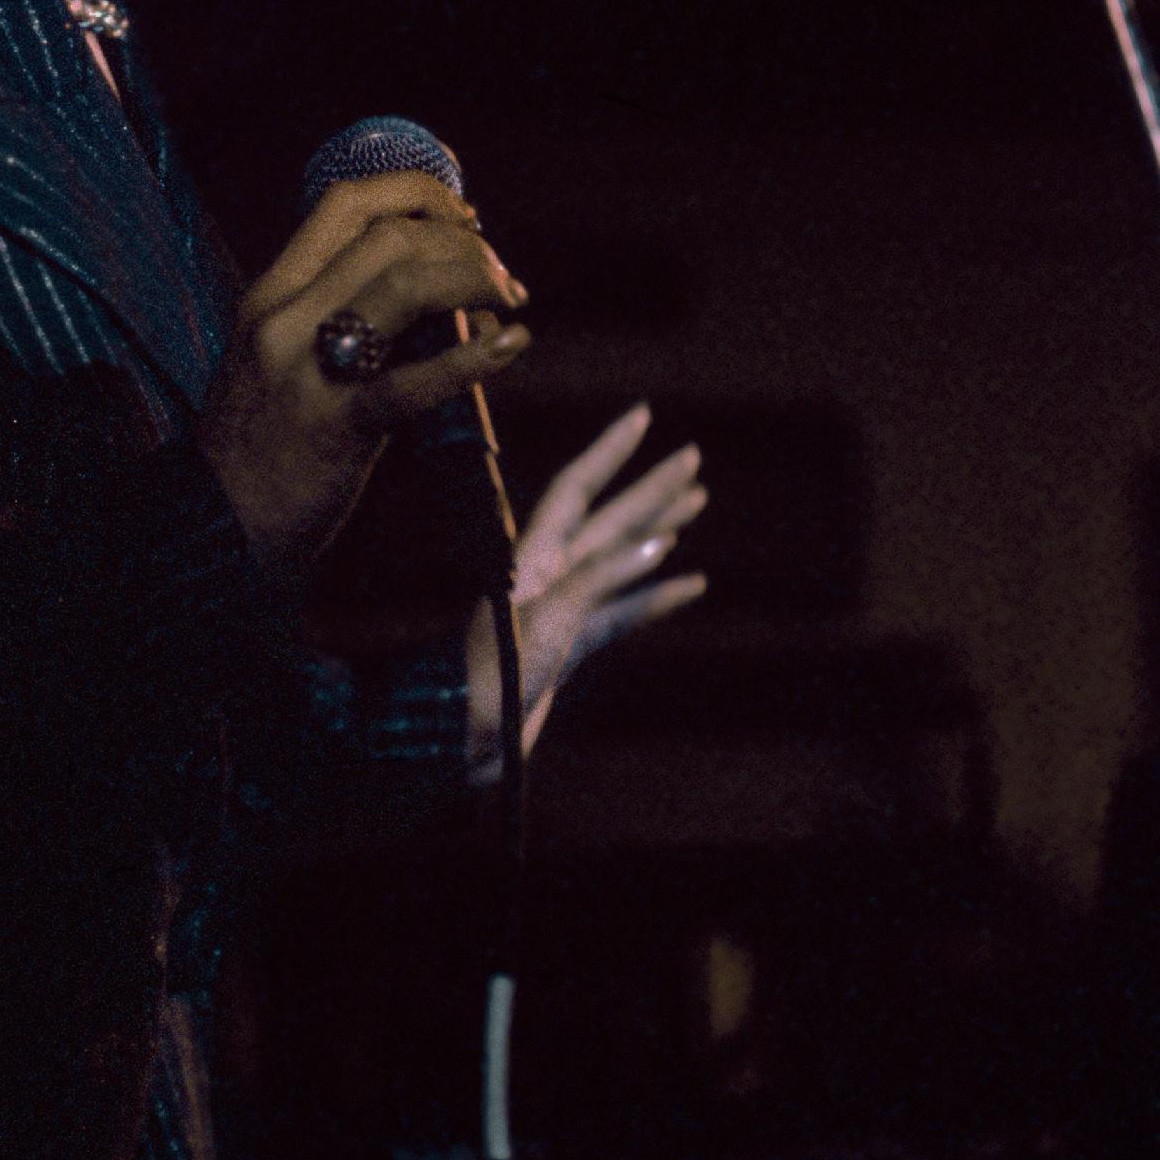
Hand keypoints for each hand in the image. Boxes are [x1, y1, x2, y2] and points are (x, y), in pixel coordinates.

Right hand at [198, 170, 533, 566]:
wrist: (213, 528)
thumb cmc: (257, 447)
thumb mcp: (275, 358)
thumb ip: (330, 314)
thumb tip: (425, 285)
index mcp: (270, 295)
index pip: (346, 203)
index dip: (418, 193)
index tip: (464, 217)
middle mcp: (284, 319)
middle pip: (388, 237)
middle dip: (462, 244)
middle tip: (501, 277)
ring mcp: (306, 372)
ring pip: (403, 286)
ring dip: (473, 280)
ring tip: (509, 300)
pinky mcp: (336, 428)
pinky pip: (413, 382)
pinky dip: (474, 357)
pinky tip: (510, 345)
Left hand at [467, 402, 708, 780]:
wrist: (462, 743)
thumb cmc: (491, 682)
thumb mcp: (544, 625)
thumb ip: (597, 581)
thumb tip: (658, 544)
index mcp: (532, 558)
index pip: (577, 488)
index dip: (609, 450)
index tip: (642, 416)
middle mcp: (547, 575)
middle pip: (608, 518)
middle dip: (650, 486)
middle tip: (693, 456)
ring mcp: (561, 610)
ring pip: (620, 560)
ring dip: (658, 530)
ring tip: (697, 502)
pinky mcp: (571, 647)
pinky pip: (624, 612)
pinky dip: (658, 597)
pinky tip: (692, 586)